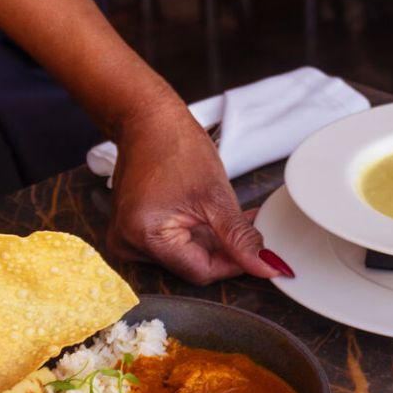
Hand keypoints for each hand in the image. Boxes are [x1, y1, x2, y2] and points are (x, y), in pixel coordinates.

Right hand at [106, 101, 286, 284]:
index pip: (201, 272)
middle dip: (224, 247)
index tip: (259, 253)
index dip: (234, 263)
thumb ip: (240, 238)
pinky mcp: (133, 230)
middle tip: (247, 222)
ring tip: (228, 211)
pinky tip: (210, 213)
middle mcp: (128, 244)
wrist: (148, 120)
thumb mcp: (216, 197)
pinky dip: (196, 231)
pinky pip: (173, 242)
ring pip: (186, 254)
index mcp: (144, 237)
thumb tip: (265, 267)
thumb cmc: (175, 147)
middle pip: (192, 264)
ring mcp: (127, 237)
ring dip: (212, 238)